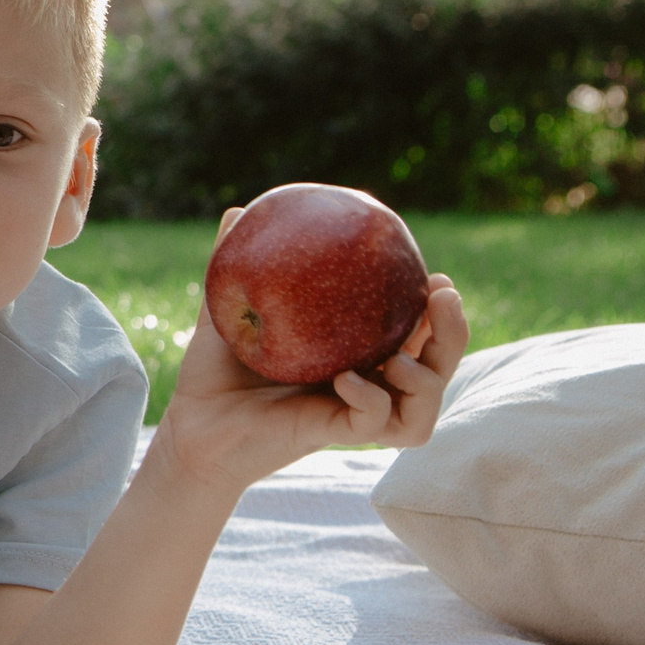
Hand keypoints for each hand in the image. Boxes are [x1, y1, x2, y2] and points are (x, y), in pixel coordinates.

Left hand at [154, 209, 469, 496]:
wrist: (192, 425)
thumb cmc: (213, 373)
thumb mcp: (227, 312)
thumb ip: (234, 266)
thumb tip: (234, 210)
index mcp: (354, 355)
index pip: (414, 334)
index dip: (436, 310)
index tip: (436, 276)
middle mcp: (363, 385)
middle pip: (436, 368)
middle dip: (453, 335)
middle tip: (444, 297)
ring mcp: (350, 413)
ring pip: (422, 409)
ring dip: (428, 379)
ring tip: (402, 358)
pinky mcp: (332, 435)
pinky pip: (375, 424)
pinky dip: (373, 401)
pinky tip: (348, 379)